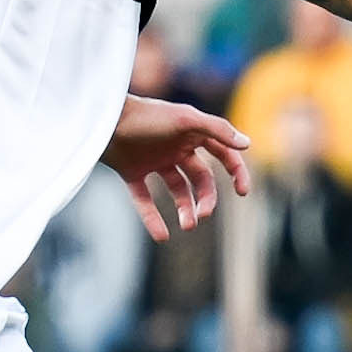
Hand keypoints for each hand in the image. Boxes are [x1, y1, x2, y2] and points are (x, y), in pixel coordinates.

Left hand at [99, 95, 249, 241]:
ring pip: (177, 190)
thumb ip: (218, 130)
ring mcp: (154, 161)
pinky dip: (153, 218)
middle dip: (206, 199)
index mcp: (192, 134)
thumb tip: (248, 144)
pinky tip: (162, 236)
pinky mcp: (132, 172)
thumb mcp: (186, 120)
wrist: (103, 119)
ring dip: (185, 209)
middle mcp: (175, 148)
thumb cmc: (146, 116)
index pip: (223, 154)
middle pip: (201, 179)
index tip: (242, 192)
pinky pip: (145, 199)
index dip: (236, 172)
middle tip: (203, 215)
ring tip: (187, 226)